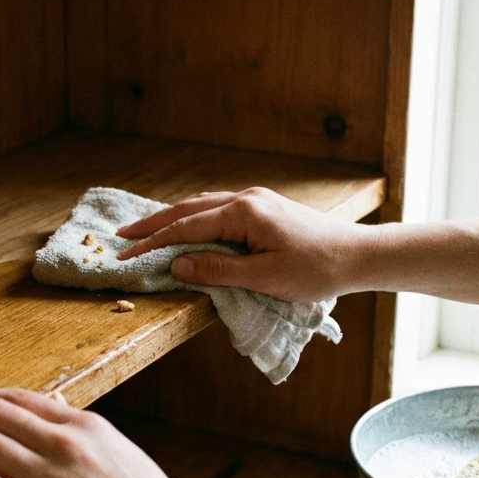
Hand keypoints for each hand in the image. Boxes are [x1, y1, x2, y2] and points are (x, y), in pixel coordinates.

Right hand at [116, 187, 371, 301]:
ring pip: (202, 206)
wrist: (358, 255)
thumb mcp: (264, 278)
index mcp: (244, 213)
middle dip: (153, 224)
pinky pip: (218, 208)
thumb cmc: (316, 271)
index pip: (186, 228)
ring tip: (145, 230)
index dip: (153, 243)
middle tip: (120, 236)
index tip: (125, 254)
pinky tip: (186, 224)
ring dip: (171, 218)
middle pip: (188, 209)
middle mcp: (246, 199)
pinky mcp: (264, 208)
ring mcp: (256, 200)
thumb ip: (217, 270)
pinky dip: (194, 217)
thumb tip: (177, 264)